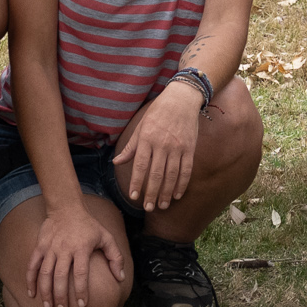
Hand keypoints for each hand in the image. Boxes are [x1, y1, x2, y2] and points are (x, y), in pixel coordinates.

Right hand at [26, 199, 129, 306]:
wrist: (66, 208)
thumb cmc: (89, 225)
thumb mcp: (106, 237)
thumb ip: (115, 257)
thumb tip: (120, 278)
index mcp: (81, 248)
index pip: (81, 274)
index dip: (82, 291)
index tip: (82, 305)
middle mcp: (64, 249)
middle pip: (60, 276)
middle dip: (60, 296)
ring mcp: (50, 248)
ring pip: (45, 273)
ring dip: (45, 291)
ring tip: (47, 306)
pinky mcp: (40, 246)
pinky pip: (32, 265)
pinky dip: (30, 280)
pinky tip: (31, 294)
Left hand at [111, 85, 203, 209]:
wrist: (182, 99)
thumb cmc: (158, 113)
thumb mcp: (141, 127)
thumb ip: (130, 147)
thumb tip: (116, 162)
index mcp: (147, 138)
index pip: (140, 165)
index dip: (137, 182)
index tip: (134, 196)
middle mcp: (162, 144)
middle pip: (156, 174)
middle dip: (152, 193)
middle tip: (148, 207)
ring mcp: (177, 147)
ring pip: (171, 175)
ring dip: (167, 193)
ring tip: (162, 205)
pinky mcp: (190, 148)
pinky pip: (186, 170)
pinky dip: (182, 184)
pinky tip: (177, 194)